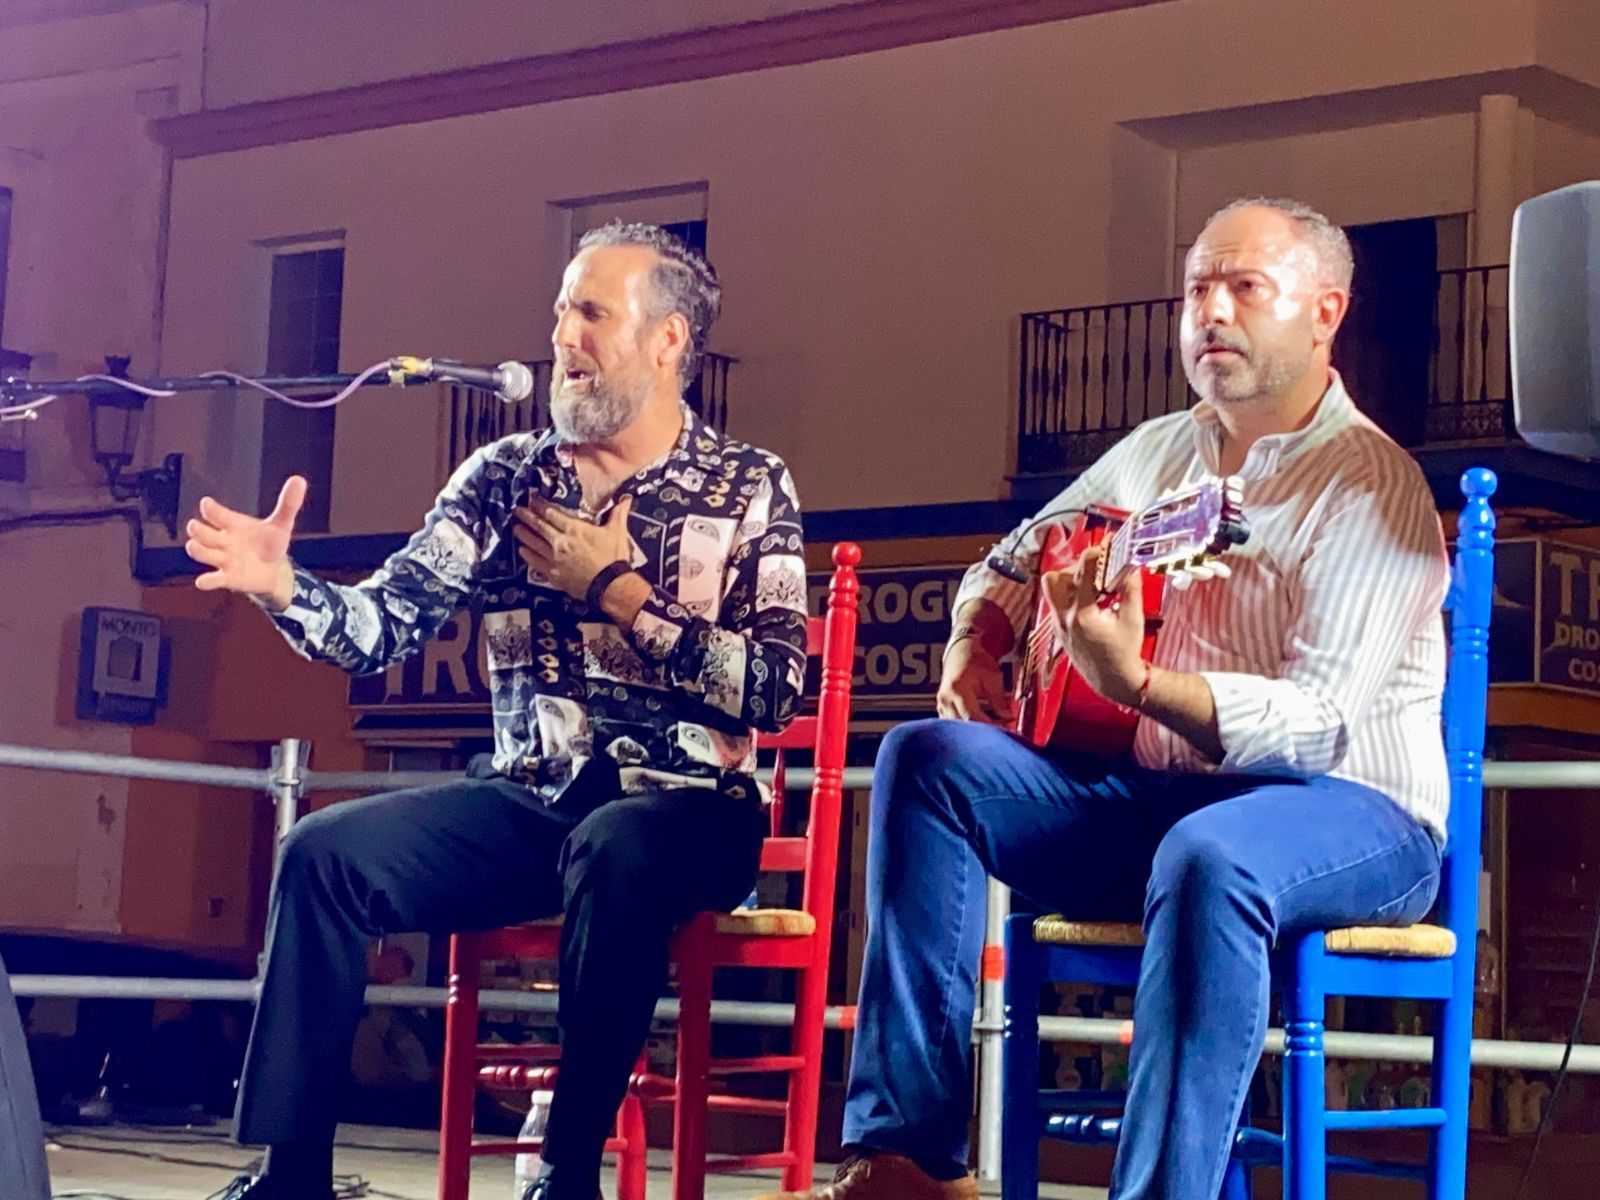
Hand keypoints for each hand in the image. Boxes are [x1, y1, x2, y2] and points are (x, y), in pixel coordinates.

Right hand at [184, 476, 303, 609]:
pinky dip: (207, 581)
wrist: (276, 570)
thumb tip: (300, 479)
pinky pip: (213, 580)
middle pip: (202, 532)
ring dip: (197, 550)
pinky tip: (204, 581)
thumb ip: (288, 504)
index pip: (215, 513)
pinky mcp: (228, 578)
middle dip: (197, 529)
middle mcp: (224, 540)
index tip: (207, 504)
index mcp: (233, 524)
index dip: (210, 509)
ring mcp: (224, 559)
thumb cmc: (271, 543)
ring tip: (195, 546)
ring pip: (201, 552)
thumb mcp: (281, 523)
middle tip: (195, 526)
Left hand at [513, 494, 634, 599]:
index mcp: (575, 529)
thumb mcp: (617, 531)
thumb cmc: (613, 557)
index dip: (540, 505)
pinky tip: (522, 550)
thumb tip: (626, 498)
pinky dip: (528, 555)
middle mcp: (560, 542)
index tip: (531, 499)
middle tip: (517, 510)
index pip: (551, 513)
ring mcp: (554, 559)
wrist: (610, 585)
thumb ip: (618, 513)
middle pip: (539, 526)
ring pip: (534, 543)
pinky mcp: (553, 574)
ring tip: (515, 527)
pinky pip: (536, 563)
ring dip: (523, 534)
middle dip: (527, 516)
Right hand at [937, 636, 1015, 724]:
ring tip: (993, 726)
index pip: (972, 717)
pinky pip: (953, 724)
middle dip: (983, 731)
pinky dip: (967, 727)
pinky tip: (981, 723)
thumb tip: (1008, 718)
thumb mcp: (992, 677)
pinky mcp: (941, 708)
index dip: (989, 726)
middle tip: (1001, 729)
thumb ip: (999, 699)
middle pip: (963, 725)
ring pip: (957, 728)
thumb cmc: (976, 661)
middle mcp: (945, 699)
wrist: (960, 652)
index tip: (1004, 729)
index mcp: (957, 689)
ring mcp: (941, 704)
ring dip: (975, 731)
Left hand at [1041, 545, 1146, 706]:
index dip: (1095, 554)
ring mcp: (1057, 625)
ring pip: (1050, 589)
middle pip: (1055, 577)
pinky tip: (1090, 597)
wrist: (1113, 680)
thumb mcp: (1132, 619)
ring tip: (1092, 583)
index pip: (1083, 573)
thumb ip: (1130, 589)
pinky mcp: (1058, 629)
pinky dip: (1069, 593)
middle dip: (1076, 567)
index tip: (1106, 545)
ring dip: (1068, 580)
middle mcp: (1063, 618)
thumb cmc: (1124, 652)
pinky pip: (1055, 602)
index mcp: (1081, 614)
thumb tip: (1130, 565)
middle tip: (1098, 568)